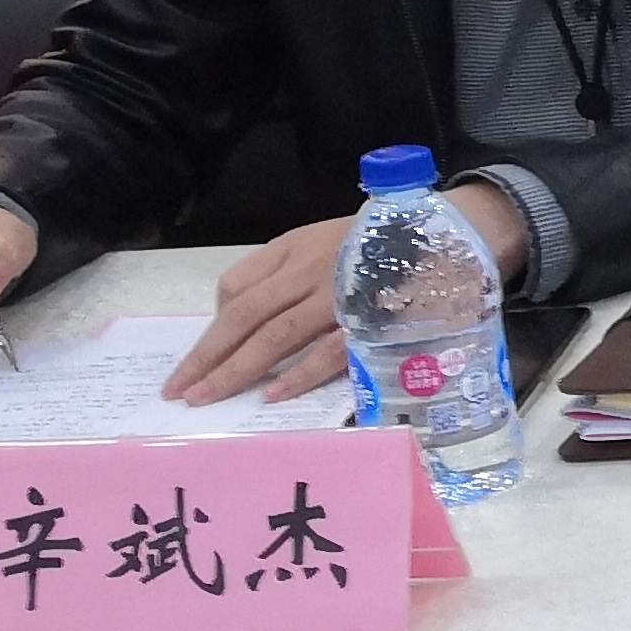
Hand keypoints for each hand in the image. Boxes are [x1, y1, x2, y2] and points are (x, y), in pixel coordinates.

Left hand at [162, 186, 523, 406]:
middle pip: (245, 316)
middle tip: (178, 391)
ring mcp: (340, 295)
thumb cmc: (384, 241)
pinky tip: (273, 396)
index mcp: (296, 248)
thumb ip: (283, 270)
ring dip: (238, 370)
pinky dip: (300, 374)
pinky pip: (329, 351)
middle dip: (208, 356)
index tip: (192, 362)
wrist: (451, 231)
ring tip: (207, 399)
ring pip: (277, 336)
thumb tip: (238, 311)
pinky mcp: (372, 319)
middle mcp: (311, 269)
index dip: (211, 329)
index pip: (237, 287)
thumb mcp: (323, 240)